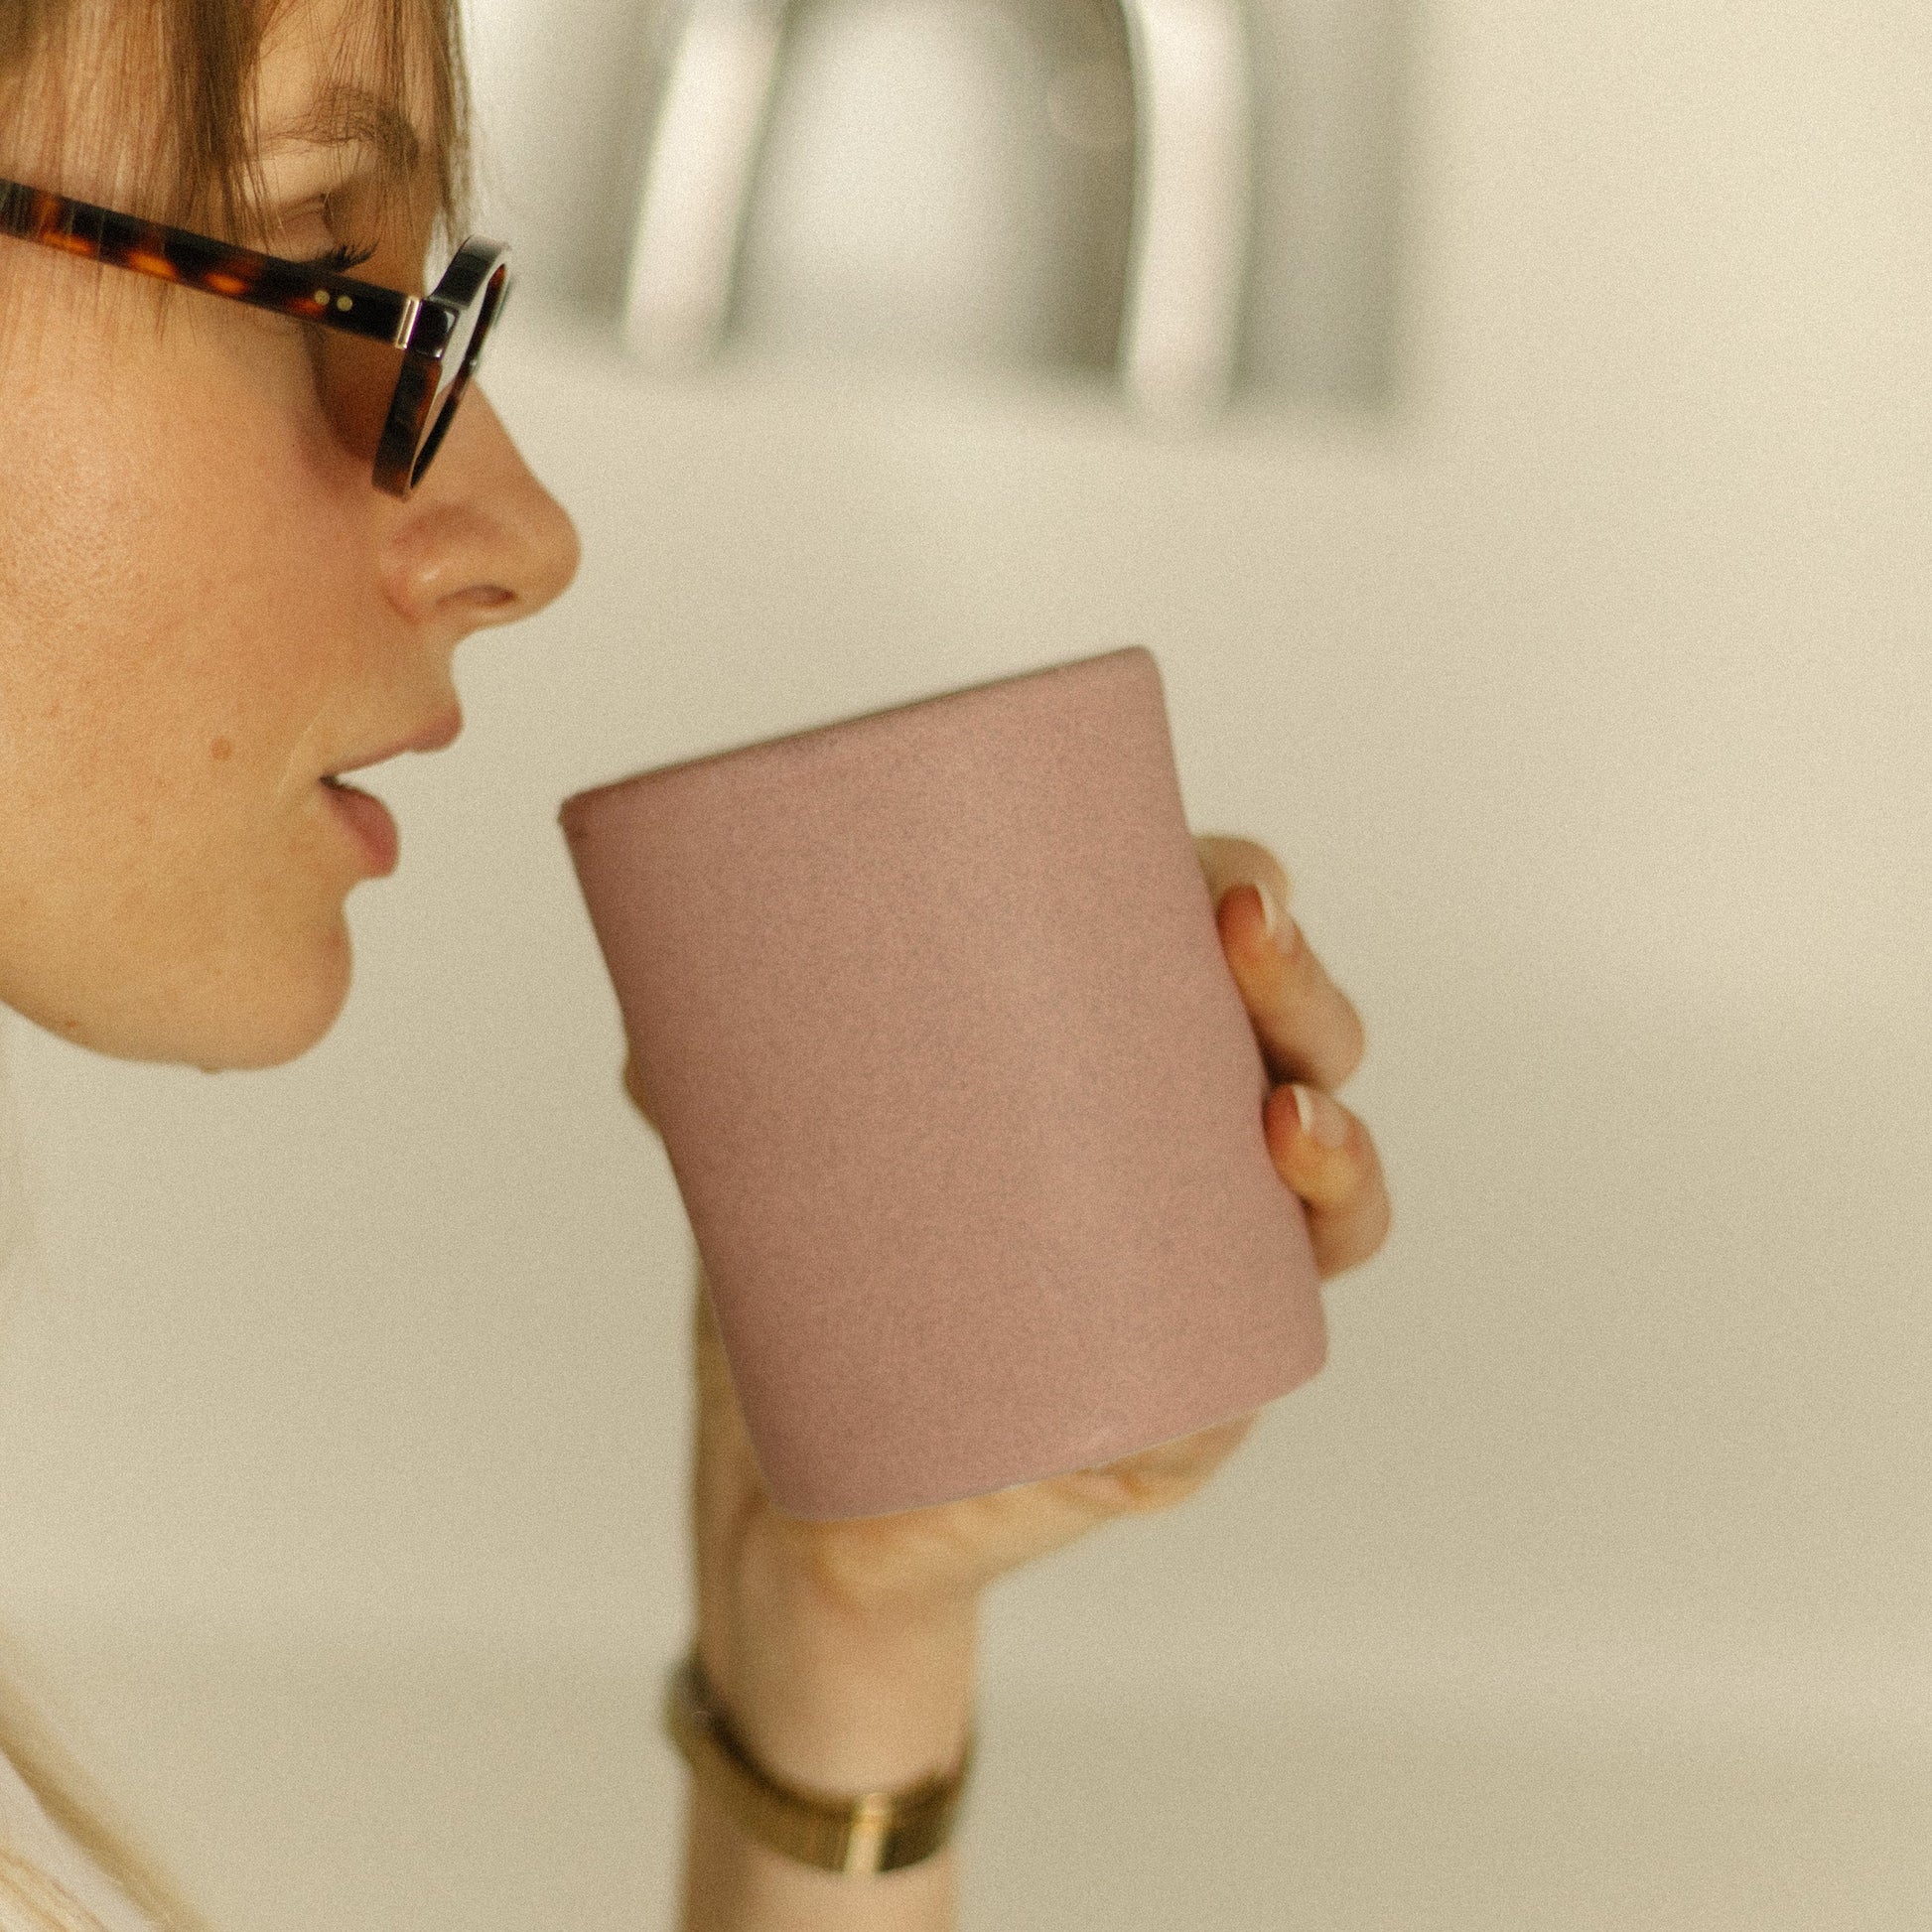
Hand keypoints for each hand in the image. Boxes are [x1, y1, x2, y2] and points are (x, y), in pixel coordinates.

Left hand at [623, 831, 1390, 1631]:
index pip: (1204, 959)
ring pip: (1318, 1204)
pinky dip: (1293, 1312)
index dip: (1245, 897)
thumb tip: (660, 1007)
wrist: (806, 1492)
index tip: (1228, 876)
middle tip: (1245, 941)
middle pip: (1289, 1058)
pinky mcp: (1173, 1408)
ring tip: (1285, 1117)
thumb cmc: (822, 1288)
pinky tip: (1290, 1263)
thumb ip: (711, 1072)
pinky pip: (1263, 1358)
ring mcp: (1192, 1288)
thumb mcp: (773, 1165)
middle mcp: (1174, 1167)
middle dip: (1302, 993)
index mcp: (1103, 1074)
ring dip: (1340, 1150)